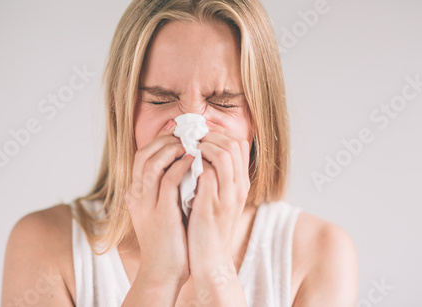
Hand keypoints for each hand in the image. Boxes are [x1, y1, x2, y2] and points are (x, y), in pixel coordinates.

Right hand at [125, 119, 193, 285]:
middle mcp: (137, 195)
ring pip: (153, 162)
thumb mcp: (161, 209)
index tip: (176, 129)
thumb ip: (165, 188)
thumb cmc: (169, 239)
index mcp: (136, 193)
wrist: (164, 270)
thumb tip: (181, 165)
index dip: (158, 139)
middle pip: (144, 154)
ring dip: (172, 148)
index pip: (141, 156)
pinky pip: (168, 179)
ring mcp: (147, 203)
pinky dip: (181, 165)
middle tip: (185, 131)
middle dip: (164, 138)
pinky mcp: (161, 212)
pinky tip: (194, 159)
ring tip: (190, 142)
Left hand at [187, 122, 250, 276]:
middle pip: (233, 143)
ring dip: (202, 145)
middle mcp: (239, 187)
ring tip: (186, 147)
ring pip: (223, 154)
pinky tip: (180, 164)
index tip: (199, 131)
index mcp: (241, 184)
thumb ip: (214, 177)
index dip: (219, 132)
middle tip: (190, 135)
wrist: (210, 260)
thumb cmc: (208, 228)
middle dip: (210, 134)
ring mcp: (227, 196)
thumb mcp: (217, 199)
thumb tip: (198, 152)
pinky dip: (194, 163)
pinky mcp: (212, 205)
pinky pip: (207, 173)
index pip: (239, 143)